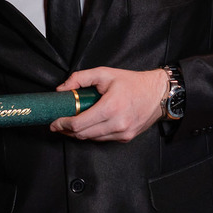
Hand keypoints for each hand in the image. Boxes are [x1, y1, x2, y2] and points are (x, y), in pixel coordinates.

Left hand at [50, 67, 167, 141]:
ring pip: (92, 139)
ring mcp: (123, 133)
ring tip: (72, 124)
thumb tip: (62, 89)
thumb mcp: (104, 73)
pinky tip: (90, 125)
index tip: (54, 122)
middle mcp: (117, 124)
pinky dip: (93, 133)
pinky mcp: (126, 138)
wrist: (158, 93)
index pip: (79, 124)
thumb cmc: (133, 83)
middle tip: (59, 124)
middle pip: (83, 135)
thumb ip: (80, 78)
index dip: (62, 124)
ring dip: (79, 133)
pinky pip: (103, 139)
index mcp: (111, 107)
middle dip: (67, 130)